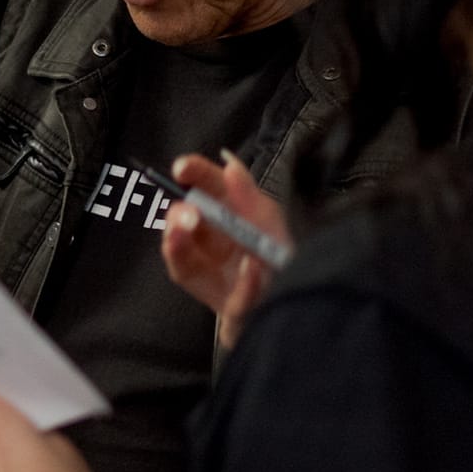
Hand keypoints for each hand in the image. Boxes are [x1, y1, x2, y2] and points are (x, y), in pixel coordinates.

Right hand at [160, 151, 288, 349]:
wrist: (293, 302)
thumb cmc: (274, 255)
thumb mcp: (268, 218)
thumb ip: (248, 194)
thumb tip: (229, 165)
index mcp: (221, 214)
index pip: (201, 188)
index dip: (191, 175)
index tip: (181, 169)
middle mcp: (209, 242)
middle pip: (182, 225)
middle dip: (179, 217)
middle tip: (187, 214)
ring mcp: (213, 276)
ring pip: (184, 261)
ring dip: (182, 246)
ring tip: (187, 231)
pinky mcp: (229, 307)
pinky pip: (235, 298)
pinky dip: (246, 285)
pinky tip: (253, 269)